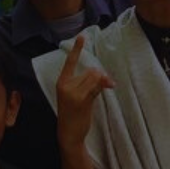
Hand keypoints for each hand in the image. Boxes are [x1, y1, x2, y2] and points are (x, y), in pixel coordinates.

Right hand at [54, 35, 113, 150]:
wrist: (68, 132)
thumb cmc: (72, 113)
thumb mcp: (74, 95)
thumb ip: (87, 83)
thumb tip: (105, 76)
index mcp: (62, 82)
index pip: (70, 62)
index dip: (76, 49)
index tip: (82, 36)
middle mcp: (66, 86)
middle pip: (90, 71)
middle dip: (100, 75)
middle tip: (105, 83)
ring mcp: (74, 93)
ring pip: (95, 77)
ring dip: (103, 81)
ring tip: (104, 88)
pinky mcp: (83, 100)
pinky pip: (98, 87)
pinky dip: (104, 86)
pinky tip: (107, 88)